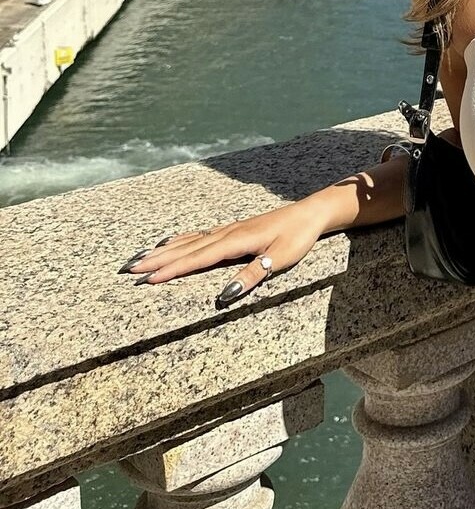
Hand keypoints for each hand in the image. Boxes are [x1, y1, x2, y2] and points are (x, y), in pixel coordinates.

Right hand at [119, 199, 329, 309]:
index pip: (198, 259)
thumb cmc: (297, 237)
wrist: (310, 213)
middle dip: (158, 260)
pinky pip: (199, 235)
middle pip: (186, 248)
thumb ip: (251, 276)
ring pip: (189, 241)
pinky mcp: (232, 229)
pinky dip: (180, 239)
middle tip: (130, 269)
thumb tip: (223, 295)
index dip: (172, 269)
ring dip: (164, 250)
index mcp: (236, 241)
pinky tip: (171, 241)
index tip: (148, 279)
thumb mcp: (279, 260)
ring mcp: (228, 229)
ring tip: (140, 257)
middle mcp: (227, 233)